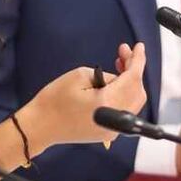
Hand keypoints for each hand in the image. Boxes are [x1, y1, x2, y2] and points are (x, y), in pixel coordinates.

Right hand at [20, 43, 147, 147]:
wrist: (41, 126)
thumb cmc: (54, 100)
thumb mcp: (79, 76)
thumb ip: (105, 75)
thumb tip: (118, 78)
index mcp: (110, 103)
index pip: (133, 79)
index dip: (138, 60)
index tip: (139, 46)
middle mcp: (117, 119)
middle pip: (138, 91)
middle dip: (133, 70)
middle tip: (122, 52)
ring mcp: (114, 130)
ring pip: (134, 101)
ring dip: (129, 82)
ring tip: (118, 65)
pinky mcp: (108, 133)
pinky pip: (125, 109)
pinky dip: (124, 94)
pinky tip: (114, 83)